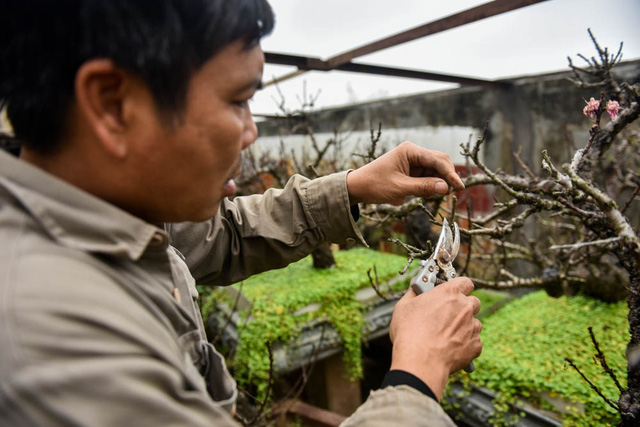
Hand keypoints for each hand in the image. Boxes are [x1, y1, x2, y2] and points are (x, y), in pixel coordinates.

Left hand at [346, 141, 464, 204]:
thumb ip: (423, 187)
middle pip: (440, 162)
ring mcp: (414, 162)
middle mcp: (414, 153)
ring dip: (440, 183)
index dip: (450, 174)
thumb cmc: (375, 184)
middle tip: (451, 194)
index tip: (459, 187)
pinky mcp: (413, 171)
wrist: (358, 187)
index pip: (437, 160)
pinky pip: (429, 177)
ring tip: (438, 196)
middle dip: (447, 177)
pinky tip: (430, 194)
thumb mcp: (399, 188)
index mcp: (410, 150)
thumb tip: (445, 188)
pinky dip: (432, 186)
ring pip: (436, 171)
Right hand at [388, 277, 481, 400]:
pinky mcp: (475, 345)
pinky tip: (451, 348)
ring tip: (448, 335)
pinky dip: (466, 344)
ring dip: (465, 326)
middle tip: (449, 314)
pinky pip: (475, 342)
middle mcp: (465, 307)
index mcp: (449, 293)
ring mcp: (472, 326)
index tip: (455, 291)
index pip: (465, 282)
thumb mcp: (404, 306)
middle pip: (474, 302)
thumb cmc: (409, 332)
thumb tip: (415, 287)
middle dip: (464, 306)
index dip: (461, 286)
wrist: (420, 361)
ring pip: (475, 323)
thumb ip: (413, 293)